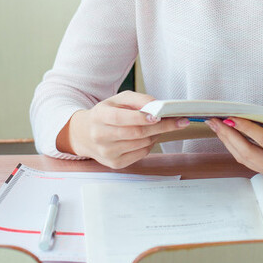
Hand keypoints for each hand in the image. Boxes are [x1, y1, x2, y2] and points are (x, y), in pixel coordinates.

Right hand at [58, 91, 189, 168]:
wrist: (85, 134)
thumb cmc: (105, 114)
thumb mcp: (117, 100)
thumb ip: (137, 99)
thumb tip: (157, 105)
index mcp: (99, 116)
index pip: (122, 118)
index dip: (141, 117)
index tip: (160, 115)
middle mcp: (101, 136)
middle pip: (136, 133)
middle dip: (160, 126)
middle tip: (177, 121)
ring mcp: (107, 152)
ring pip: (141, 144)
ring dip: (156, 134)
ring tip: (160, 126)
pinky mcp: (115, 164)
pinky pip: (141, 154)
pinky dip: (150, 144)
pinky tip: (150, 137)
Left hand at [206, 117, 262, 181]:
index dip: (247, 129)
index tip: (232, 117)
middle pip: (247, 153)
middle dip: (228, 135)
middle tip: (213, 120)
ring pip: (243, 159)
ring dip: (227, 141)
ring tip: (215, 125)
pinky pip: (247, 161)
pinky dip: (234, 147)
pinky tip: (227, 135)